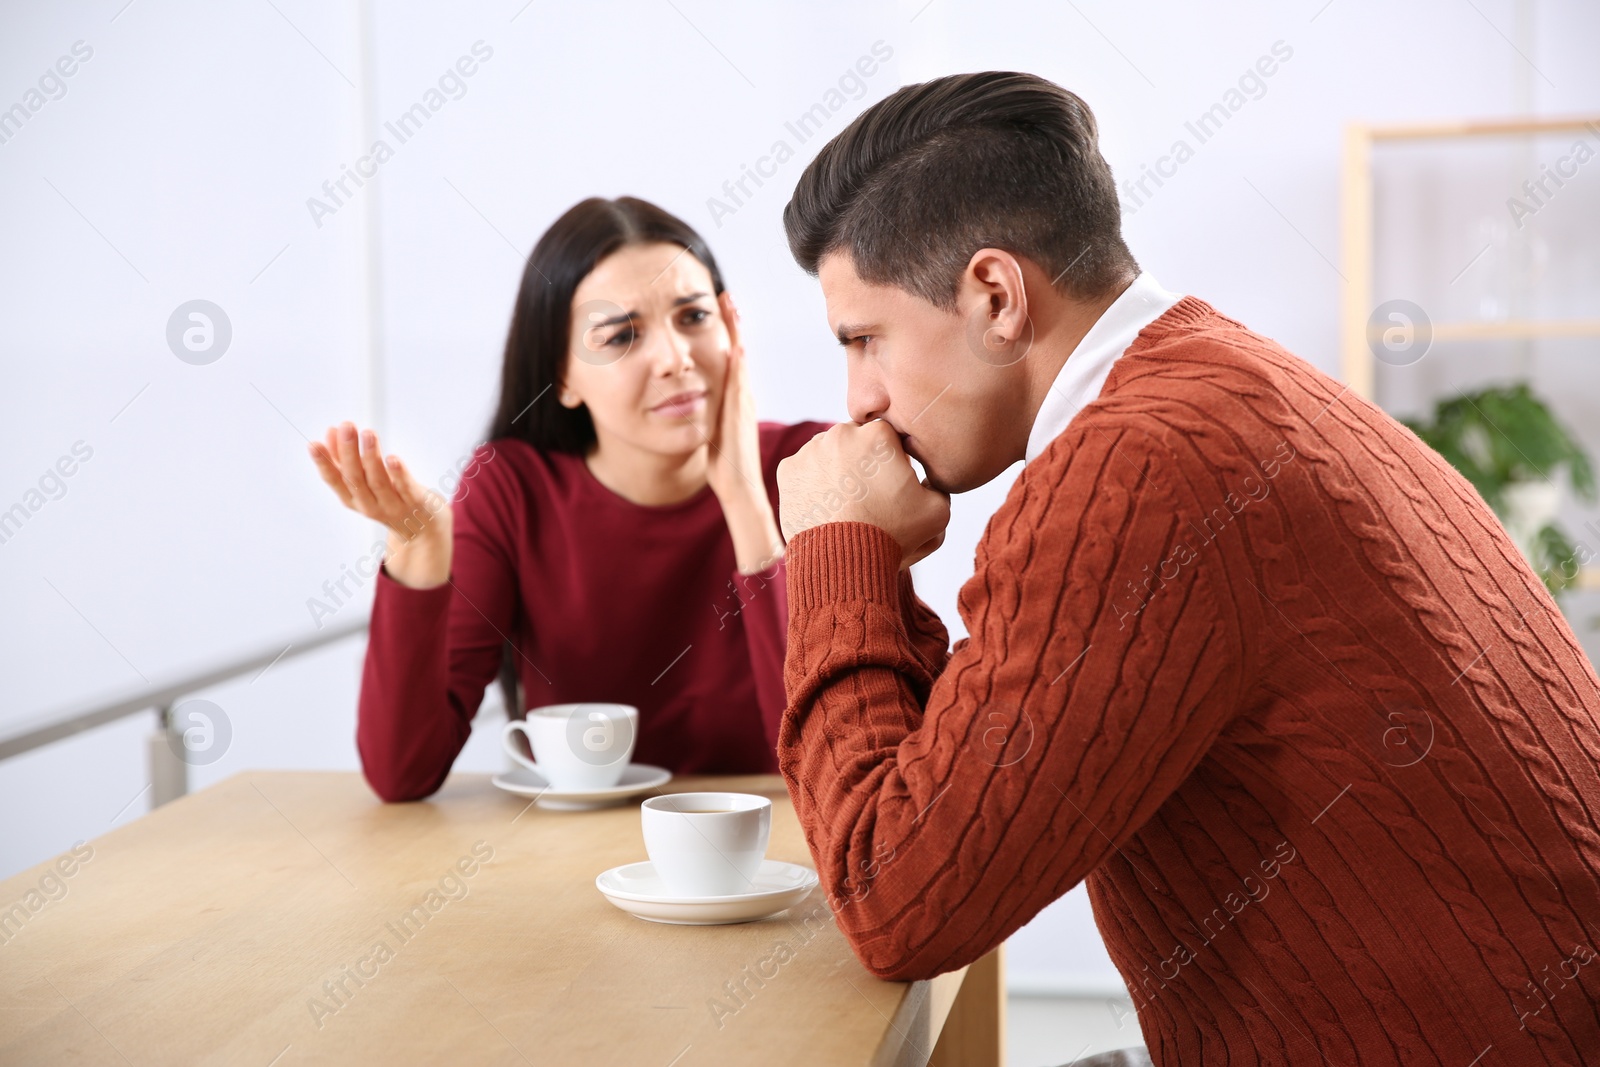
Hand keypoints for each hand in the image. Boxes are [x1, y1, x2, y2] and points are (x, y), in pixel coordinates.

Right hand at [307, 422, 451, 588]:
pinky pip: (405, 487)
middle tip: (346, 427)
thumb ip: (345, 458)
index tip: (313, 444)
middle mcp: (368, 505)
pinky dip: (398, 474)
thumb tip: (331, 430)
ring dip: (371, 457)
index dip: (323, 464)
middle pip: (355, 478)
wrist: (422, 527)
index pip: (333, 481)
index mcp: (352, 499)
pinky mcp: (415, 502)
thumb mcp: (363, 481)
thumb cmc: (387, 497)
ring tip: (368, 433)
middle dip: (349, 451)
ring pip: (378, 482)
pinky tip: (392, 458)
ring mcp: (392, 506)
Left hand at [703, 293, 783, 572]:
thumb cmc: (725, 464)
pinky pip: (738, 385)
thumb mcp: (715, 429)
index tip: (720, 308)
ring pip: (740, 360)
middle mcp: (743, 396)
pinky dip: (738, 364)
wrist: (738, 487)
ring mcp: (744, 404)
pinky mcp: (740, 415)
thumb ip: (712, 413)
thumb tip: (698, 401)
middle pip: (739, 350)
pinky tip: (734, 345)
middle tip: (727, 295)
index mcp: (736, 399)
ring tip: (731, 307)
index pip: (732, 357)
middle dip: (734, 323)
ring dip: (736, 333)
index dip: (728, 332)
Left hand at [777, 420, 950, 569]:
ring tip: (846, 504)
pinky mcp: (788, 471)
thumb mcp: (937, 512)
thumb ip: (940, 486)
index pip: (890, 439)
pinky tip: (826, 507)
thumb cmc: (892, 535)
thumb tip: (929, 480)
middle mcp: (841, 432)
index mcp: (879, 434)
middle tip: (869, 497)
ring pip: (829, 454)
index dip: (895, 462)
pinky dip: (813, 485)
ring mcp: (810, 450)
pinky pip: (805, 471)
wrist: (844, 563)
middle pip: (857, 443)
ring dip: (837, 471)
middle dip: (863, 464)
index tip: (892, 485)